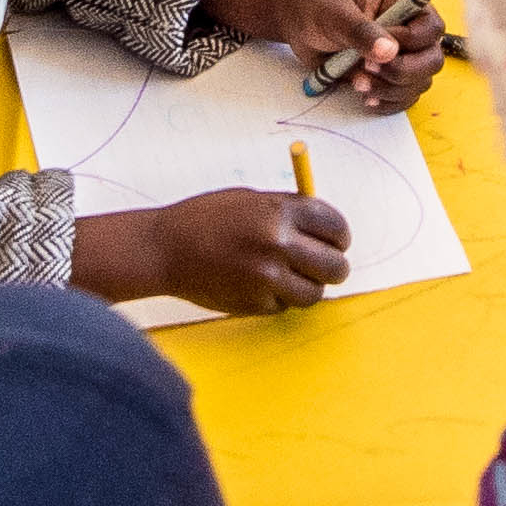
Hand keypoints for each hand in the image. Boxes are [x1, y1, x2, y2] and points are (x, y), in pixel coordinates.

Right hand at [72, 190, 351, 312]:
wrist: (165, 248)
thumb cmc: (208, 218)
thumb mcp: (251, 199)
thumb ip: (290, 211)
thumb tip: (329, 227)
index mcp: (280, 210)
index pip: (336, 226)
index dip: (340, 236)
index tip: (337, 241)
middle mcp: (278, 243)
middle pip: (335, 266)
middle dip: (333, 267)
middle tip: (324, 265)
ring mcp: (267, 277)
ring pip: (315, 293)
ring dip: (307, 287)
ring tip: (286, 275)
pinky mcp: (255, 304)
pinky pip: (285, 306)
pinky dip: (278, 298)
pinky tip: (256, 283)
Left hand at [206, 0, 442, 113]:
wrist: (299, 23)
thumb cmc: (319, 7)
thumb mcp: (337, 14)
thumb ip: (362, 31)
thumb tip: (390, 51)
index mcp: (404, 6)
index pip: (431, 28)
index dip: (412, 42)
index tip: (381, 48)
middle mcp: (409, 32)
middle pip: (432, 60)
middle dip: (403, 72)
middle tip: (368, 69)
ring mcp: (401, 57)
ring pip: (418, 83)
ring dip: (390, 90)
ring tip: (358, 83)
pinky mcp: (388, 78)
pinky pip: (403, 98)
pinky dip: (387, 102)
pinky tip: (365, 97)